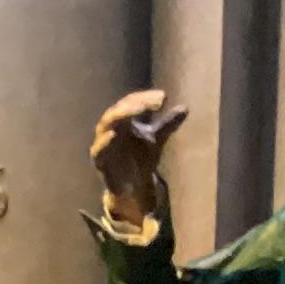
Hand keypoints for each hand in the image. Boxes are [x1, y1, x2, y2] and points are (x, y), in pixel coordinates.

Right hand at [91, 87, 187, 220]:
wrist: (134, 186)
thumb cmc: (141, 157)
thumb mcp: (157, 139)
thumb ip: (168, 124)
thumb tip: (185, 108)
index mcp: (124, 118)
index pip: (133, 102)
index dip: (147, 98)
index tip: (164, 97)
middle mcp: (111, 126)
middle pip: (120, 110)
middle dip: (136, 105)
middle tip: (154, 103)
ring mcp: (104, 142)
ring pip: (107, 124)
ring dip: (120, 115)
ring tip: (135, 110)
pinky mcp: (99, 160)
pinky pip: (98, 149)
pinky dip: (104, 142)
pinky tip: (113, 135)